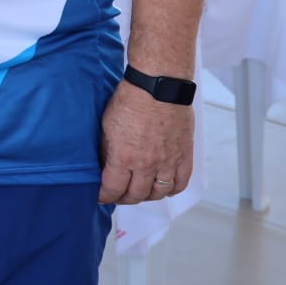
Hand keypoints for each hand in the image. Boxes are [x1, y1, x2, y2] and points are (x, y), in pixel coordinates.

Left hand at [99, 80, 193, 203]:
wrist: (159, 86)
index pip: (112, 189)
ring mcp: (167, 162)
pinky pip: (180, 183)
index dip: (104, 196)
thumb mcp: (106, 125)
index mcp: (123, 157)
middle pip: (135, 195)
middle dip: (123, 198)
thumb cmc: (130, 99)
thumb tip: (104, 163)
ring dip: (146, 196)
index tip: (100, 195)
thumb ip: (106, 149)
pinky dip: (171, 190)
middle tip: (118, 195)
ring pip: (158, 194)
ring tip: (139, 191)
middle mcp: (146, 165)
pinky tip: (163, 187)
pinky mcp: (184, 156)